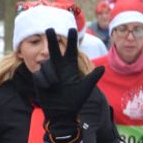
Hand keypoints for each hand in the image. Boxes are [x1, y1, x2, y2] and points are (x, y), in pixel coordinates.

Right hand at [34, 28, 104, 142]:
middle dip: (51, 39)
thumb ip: (92, 78)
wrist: (62, 114)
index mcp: (70, 68)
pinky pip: (39, 74)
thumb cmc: (75, 102)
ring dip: (50, 74)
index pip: (71, 51)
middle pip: (54, 50)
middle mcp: (59, 68)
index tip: (72, 30)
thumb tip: (103, 67)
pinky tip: (47, 88)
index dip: (71, 41)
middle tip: (49, 28)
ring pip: (46, 64)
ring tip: (54, 85)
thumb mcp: (85, 89)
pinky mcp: (39, 79)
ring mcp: (49, 73)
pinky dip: (43, 81)